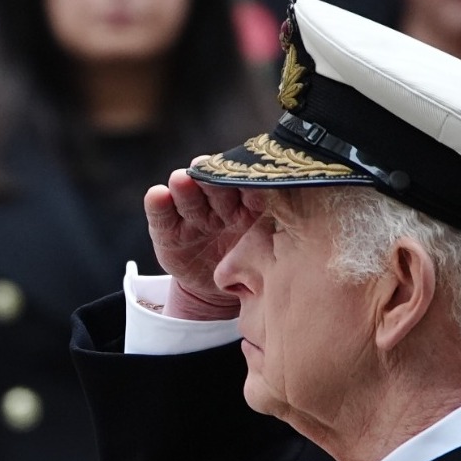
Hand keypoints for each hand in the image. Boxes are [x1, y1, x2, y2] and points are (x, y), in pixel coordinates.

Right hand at [144, 165, 260, 319]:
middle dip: (211, 178)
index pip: (246, 185)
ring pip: (188, 196)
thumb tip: (302, 221)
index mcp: (247, 204)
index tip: (246, 172)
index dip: (245, 178)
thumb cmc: (248, 264)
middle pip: (213, 185)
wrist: (218, 290)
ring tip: (182, 181)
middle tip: (208, 170)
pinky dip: (157, 204)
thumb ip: (274, 232)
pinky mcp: (166, 229)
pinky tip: (157, 195)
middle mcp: (217, 203)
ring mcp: (190, 214)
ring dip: (185, 187)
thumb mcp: (265, 254)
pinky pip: (161, 215)